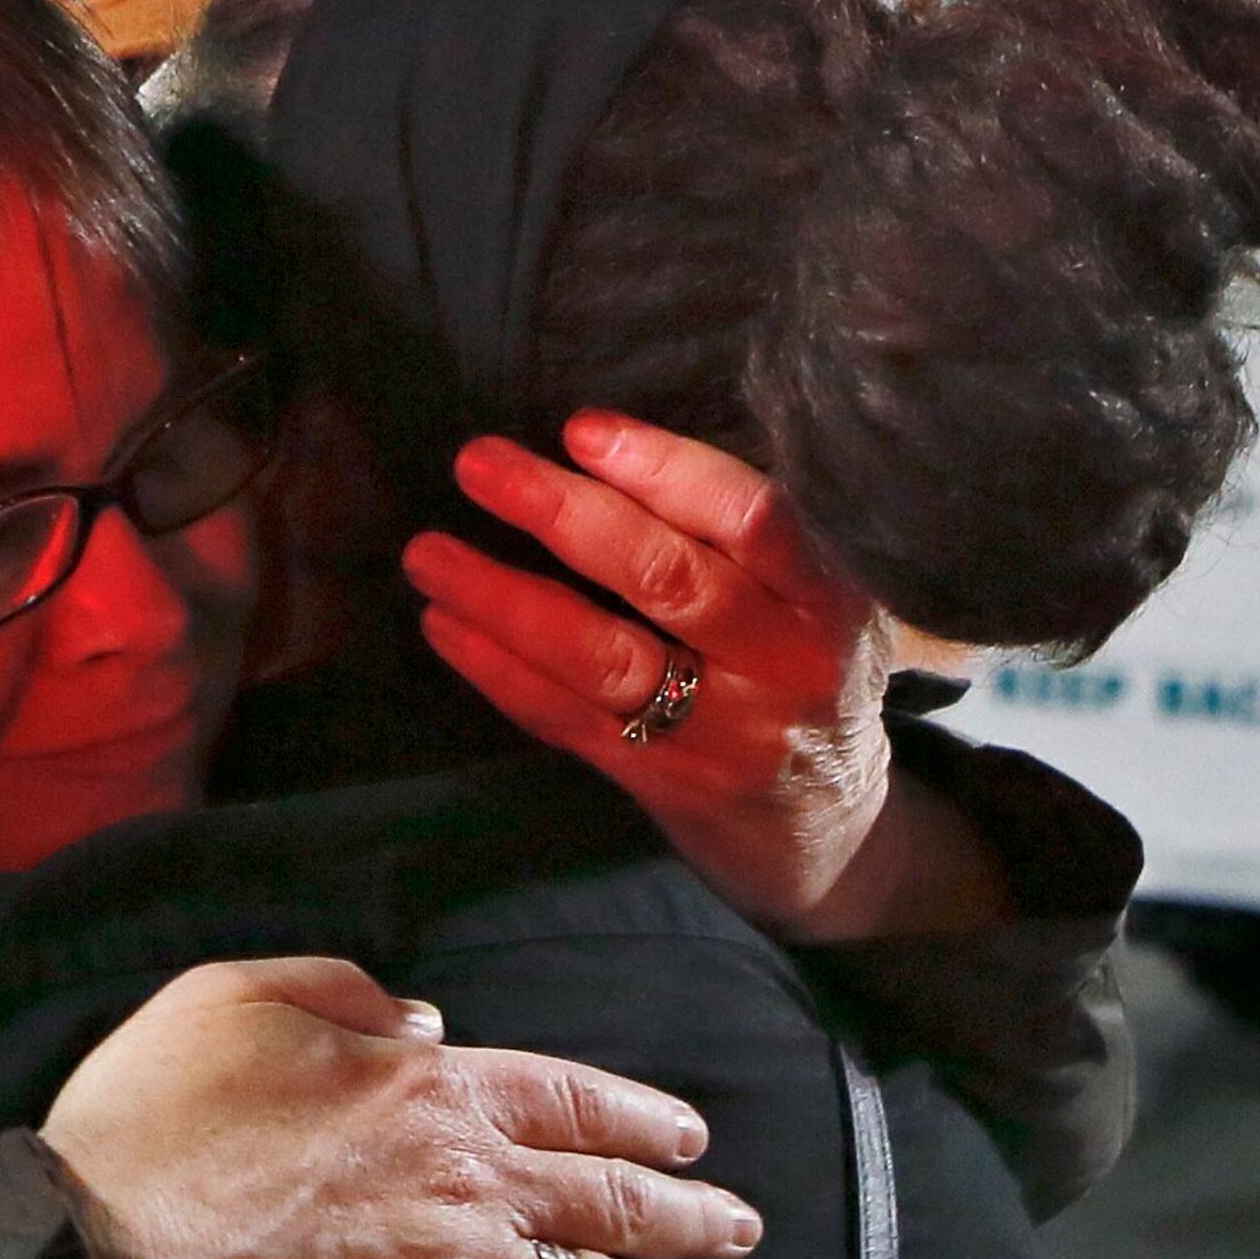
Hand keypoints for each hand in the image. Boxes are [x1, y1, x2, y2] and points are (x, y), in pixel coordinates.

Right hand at [39, 956, 760, 1258]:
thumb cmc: (147, 1128)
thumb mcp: (232, 998)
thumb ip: (341, 988)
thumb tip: (428, 1020)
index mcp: (433, 1088)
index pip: (574, 1098)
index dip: (645, 1119)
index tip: (691, 1139)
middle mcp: (473, 1181)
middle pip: (616, 1198)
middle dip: (693, 1218)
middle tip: (740, 1233)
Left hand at [406, 415, 980, 941]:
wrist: (824, 828)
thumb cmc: (802, 671)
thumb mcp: (816, 599)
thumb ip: (743, 539)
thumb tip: (603, 446)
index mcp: (830, 597)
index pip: (752, 519)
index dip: (665, 469)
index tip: (581, 430)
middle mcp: (787, 667)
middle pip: (668, 581)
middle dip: (562, 514)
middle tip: (477, 464)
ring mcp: (724, 735)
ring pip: (605, 658)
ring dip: (505, 600)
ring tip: (430, 555)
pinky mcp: (665, 785)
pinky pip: (570, 719)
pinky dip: (501, 671)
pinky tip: (446, 626)